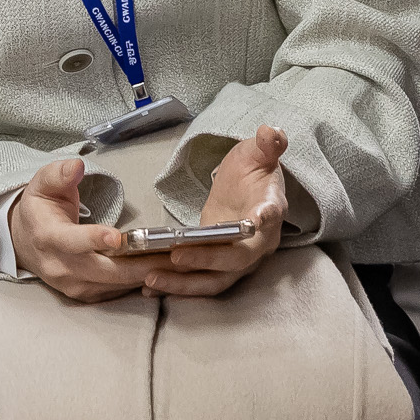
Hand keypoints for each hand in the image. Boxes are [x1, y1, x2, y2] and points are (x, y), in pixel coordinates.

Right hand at [7, 157, 163, 302]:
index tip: (117, 237)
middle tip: (169, 255)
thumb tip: (76, 166)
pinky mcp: (82, 294)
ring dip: (143, 276)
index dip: (94, 240)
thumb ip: (59, 174)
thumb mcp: (43, 183)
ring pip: (112, 285)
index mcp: (48, 236)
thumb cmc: (40, 208)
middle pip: (102, 270)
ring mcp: (71, 284)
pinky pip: (113, 293)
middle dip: (137, 264)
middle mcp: (59, 266)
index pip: (72, 241)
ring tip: (173, 264)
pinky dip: (136, 285)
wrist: (25, 242)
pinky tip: (159, 273)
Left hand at [145, 123, 290, 297]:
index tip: (251, 222)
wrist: (251, 188)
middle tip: (176, 255)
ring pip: (216, 280)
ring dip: (184, 284)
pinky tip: (149, 287)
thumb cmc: (255, 170)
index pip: (270, 215)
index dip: (262, 220)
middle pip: (237, 260)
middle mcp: (259, 242)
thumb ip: (267, 143)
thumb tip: (270, 133)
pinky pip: (201, 282)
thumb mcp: (258, 151)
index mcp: (271, 208)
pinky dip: (177, 287)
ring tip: (151, 279)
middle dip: (206, 260)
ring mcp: (239, 258)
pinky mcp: (218, 266)